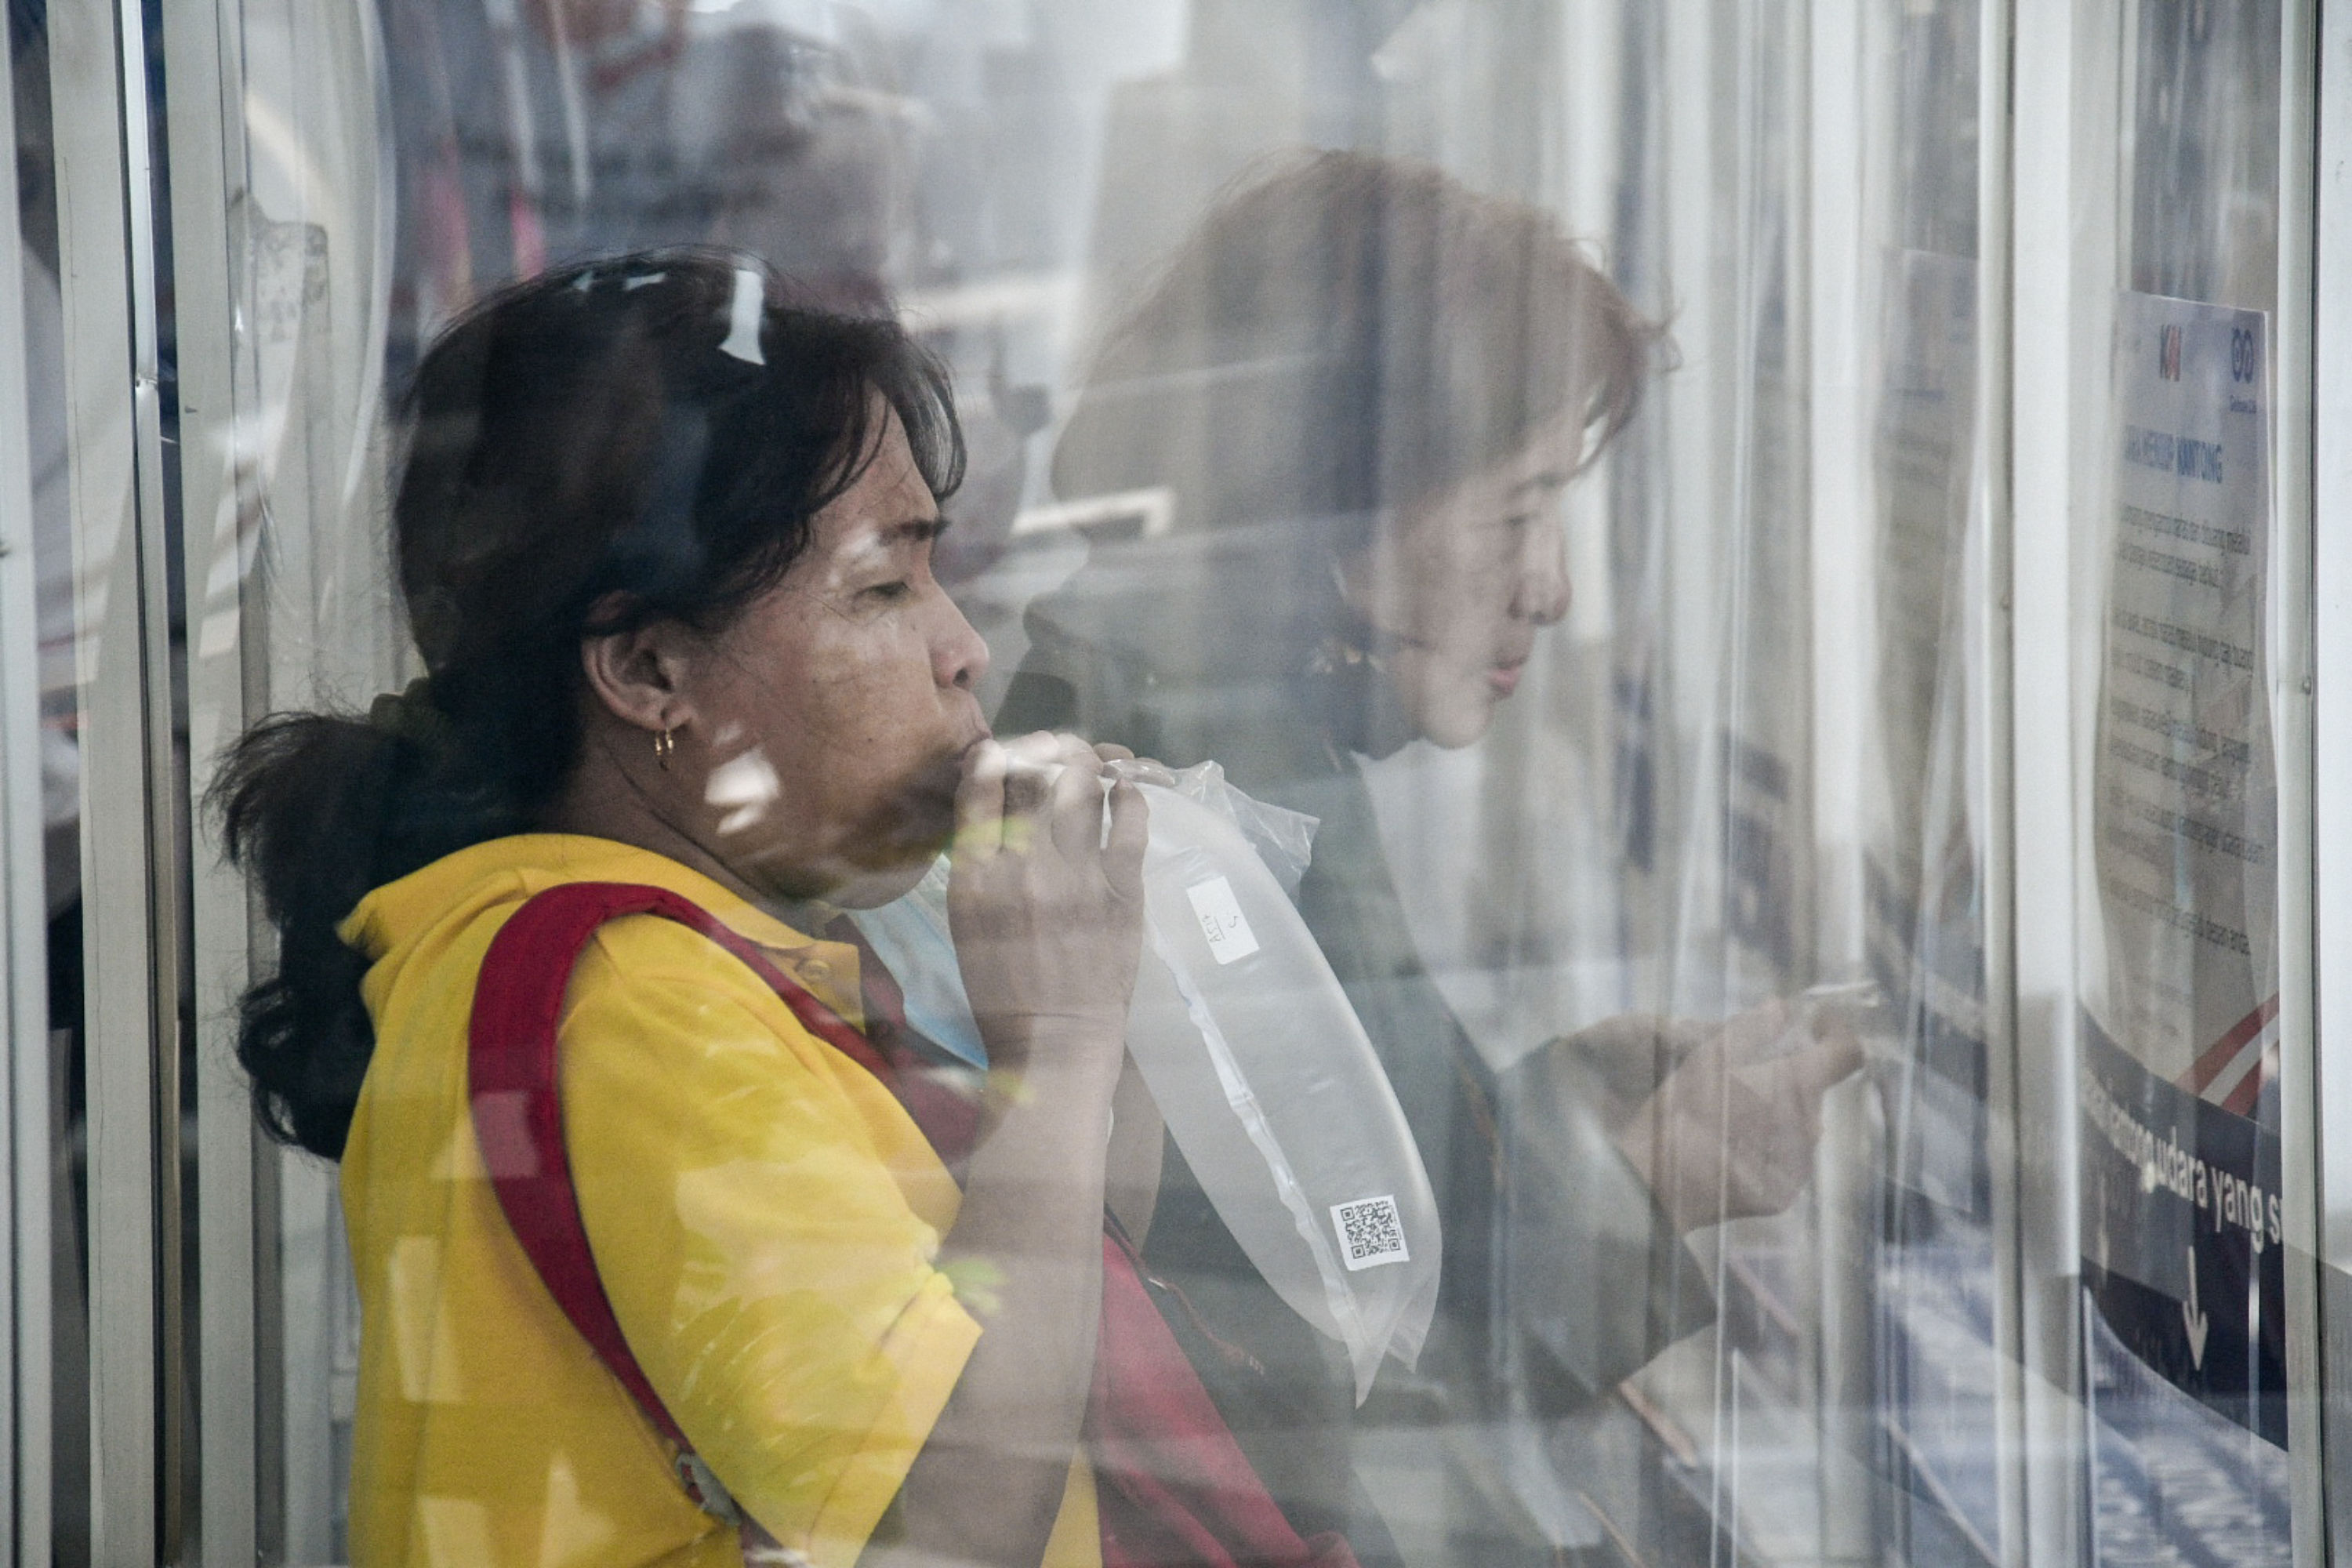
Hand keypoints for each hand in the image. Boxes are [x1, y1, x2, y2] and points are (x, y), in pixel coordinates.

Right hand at [947, 732, 1148, 1079]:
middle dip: (1048, 749)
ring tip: (1096, 761)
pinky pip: (1129, 818)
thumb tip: (994, 803)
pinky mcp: (1122, 887)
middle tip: (1060, 751)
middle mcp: (1022, 865)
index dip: (995, 756)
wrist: (1055, 1042)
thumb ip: (977, 861)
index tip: (1006, 751)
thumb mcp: (966, 921)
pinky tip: (1127, 791)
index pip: (980, 787)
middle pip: (1035, 774)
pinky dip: (1129, 794)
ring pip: (1083, 784)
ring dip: (1090, 761)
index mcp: (974, 876)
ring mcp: (1076, 874)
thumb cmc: (1003, 989)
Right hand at [1607, 998, 1863, 1231]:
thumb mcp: (1710, 1056)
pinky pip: (1785, 1159)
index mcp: (1799, 1087)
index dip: (1837, 1031)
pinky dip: (1766, 1145)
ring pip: (1798, 1124)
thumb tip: (1780, 1009)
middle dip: (1789, 1075)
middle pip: (1813, 1090)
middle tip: (1745, 1071)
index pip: (1847, 1053)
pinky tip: (1730, 1146)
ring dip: (1776, 1111)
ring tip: (1730, 1113)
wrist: (1662, 1184)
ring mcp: (1799, 1165)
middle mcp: (1810, 1127)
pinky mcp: (1783, 1193)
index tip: (1816, 1021)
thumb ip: (1752, 1028)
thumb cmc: (1684, 1111)